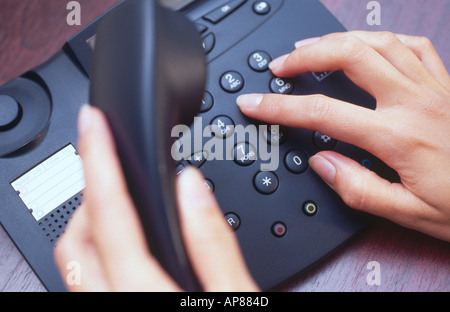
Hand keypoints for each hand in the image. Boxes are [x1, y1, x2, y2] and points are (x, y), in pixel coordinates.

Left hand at [54, 105, 258, 291]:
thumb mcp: (234, 296)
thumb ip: (213, 244)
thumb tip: (193, 186)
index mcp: (141, 291)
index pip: (110, 211)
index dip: (99, 158)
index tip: (94, 123)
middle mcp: (111, 301)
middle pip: (76, 237)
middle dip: (88, 193)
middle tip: (108, 161)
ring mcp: (108, 310)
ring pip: (75, 261)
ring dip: (88, 223)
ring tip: (119, 197)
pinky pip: (89, 279)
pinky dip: (98, 248)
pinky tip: (124, 244)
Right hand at [237, 31, 449, 241]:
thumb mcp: (409, 214)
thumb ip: (358, 189)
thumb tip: (322, 162)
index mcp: (398, 136)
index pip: (322, 113)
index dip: (279, 107)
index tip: (255, 102)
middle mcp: (414, 101)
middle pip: (348, 56)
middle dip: (304, 56)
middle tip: (280, 66)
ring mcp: (433, 86)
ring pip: (378, 41)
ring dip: (337, 40)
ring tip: (310, 48)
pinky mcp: (446, 83)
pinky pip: (412, 45)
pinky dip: (381, 39)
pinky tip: (365, 46)